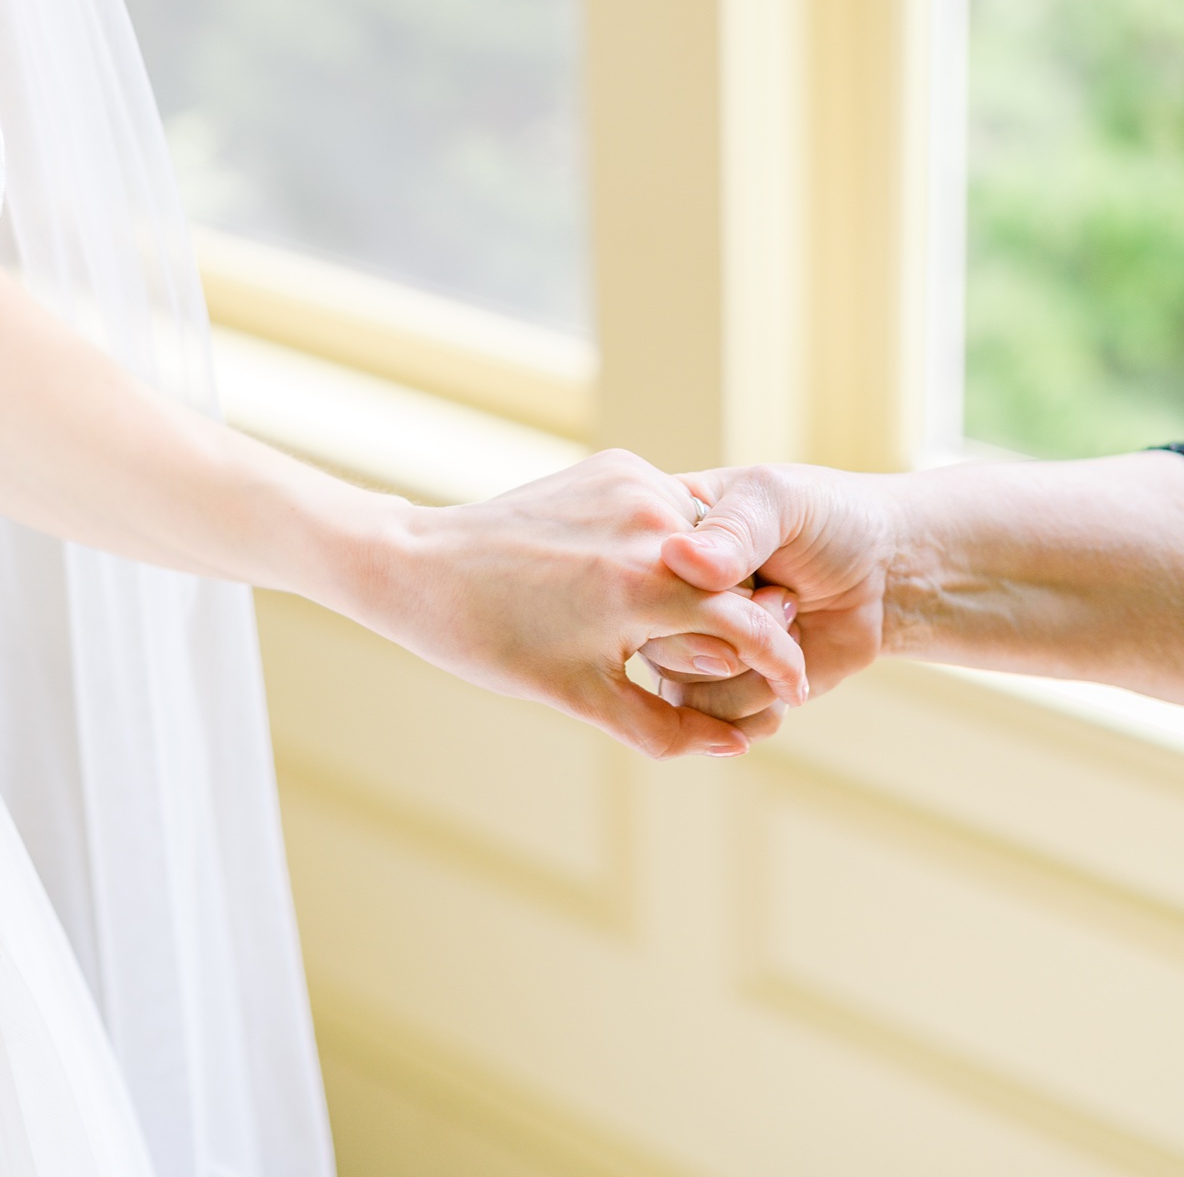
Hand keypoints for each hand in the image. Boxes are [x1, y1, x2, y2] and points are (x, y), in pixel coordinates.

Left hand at [344, 450, 809, 759]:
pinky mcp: (615, 465)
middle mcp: (647, 522)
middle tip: (725, 662)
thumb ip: (667, 727)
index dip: (779, 665)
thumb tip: (735, 746)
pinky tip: (637, 573)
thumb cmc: (492, 640)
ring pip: (706, 543)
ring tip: (671, 621)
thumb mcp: (581, 696)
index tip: (792, 692)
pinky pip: (669, 509)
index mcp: (643, 584)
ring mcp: (632, 484)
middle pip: (733, 582)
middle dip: (736, 624)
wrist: (420, 565)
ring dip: (704, 579)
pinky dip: (668, 543)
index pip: (751, 627)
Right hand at [640, 464, 896, 724]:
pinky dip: (763, 707)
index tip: (755, 580)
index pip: (633, 583)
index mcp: (654, 540)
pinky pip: (714, 722)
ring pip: (683, 693)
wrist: (881, 574)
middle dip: (741, 634)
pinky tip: (790, 678)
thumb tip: (679, 560)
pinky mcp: (717, 689)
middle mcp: (659, 599)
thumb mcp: (780, 500)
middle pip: (655, 645)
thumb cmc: (825, 519)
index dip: (693, 597)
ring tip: (792, 631)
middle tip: (785, 598)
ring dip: (756, 672)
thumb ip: (734, 529)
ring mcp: (686, 647)